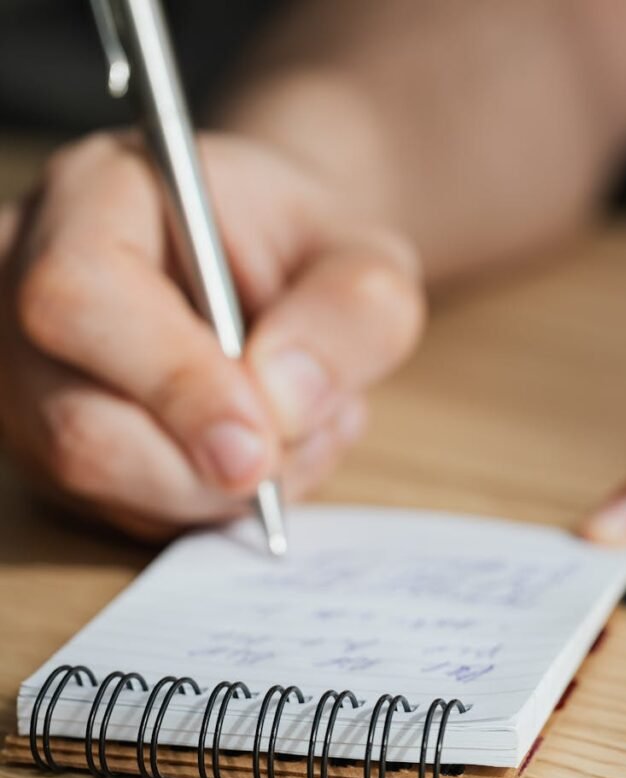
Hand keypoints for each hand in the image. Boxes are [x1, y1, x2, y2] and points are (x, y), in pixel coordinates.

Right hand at [0, 132, 423, 538]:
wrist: (274, 272)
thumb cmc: (306, 252)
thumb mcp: (366, 260)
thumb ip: (350, 313)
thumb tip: (283, 402)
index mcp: (96, 196)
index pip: (83, 294)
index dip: (174, 381)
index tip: (261, 439)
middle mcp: (28, 282)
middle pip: (76, 422)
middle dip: (202, 470)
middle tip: (291, 451)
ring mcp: (27, 374)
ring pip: (96, 481)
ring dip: (217, 489)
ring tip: (293, 432)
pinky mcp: (48, 442)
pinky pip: (117, 508)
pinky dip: (204, 502)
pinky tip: (253, 451)